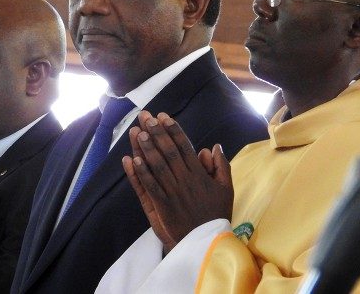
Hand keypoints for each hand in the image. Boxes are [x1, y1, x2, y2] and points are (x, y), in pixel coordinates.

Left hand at [122, 111, 232, 252]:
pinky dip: (141, 173)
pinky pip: (150, 187)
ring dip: (147, 148)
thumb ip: (221, 166)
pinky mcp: (163, 206)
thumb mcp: (226, 189)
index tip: (163, 116)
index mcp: (200, 175)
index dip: (173, 130)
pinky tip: (133, 160)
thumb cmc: (216, 214)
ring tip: (138, 132)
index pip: (184, 147)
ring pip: (158, 166)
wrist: (208, 242)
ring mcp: (173, 193)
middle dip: (157, 133)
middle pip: (169, 152)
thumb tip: (214, 146)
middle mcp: (186, 180)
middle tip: (146, 117)